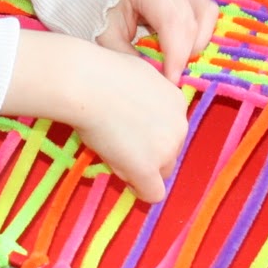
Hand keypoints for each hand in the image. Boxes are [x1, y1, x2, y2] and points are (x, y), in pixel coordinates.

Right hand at [4, 30, 190, 201]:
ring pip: (162, 171)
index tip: (129, 130)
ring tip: (113, 152)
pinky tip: (127, 182)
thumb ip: (144, 96)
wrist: (87, 84)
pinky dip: (140, 190)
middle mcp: (179, 125)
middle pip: (170, 151)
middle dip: (149, 152)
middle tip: (119, 144)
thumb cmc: (101, 73)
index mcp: (177, 101)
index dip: (150, 134)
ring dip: (142, 167)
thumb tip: (136, 111)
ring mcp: (166, 148)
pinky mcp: (148, 168)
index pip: (171, 129)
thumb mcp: (135, 76)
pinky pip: (153, 193)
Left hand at [97, 0, 218, 81]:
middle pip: (193, 22)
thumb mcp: (106, 34)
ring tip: (172, 58)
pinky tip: (178, 46)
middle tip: (167, 74)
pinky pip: (205, 13)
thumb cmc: (100, 8)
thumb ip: (128, 58)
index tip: (170, 81)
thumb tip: (154, 82)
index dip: (176, 56)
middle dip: (184, 54)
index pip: (173, 22)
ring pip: (206, 16)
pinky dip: (197, 34)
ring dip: (195, 43)